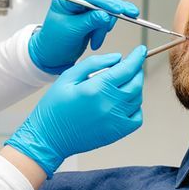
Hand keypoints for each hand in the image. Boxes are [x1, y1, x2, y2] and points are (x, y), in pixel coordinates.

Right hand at [6, 45, 146, 175]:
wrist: (49, 138)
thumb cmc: (54, 108)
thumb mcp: (68, 77)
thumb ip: (94, 63)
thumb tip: (117, 58)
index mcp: (97, 88)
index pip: (127, 68)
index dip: (136, 57)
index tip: (140, 51)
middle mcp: (110, 105)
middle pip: (136, 82)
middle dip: (136, 71)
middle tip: (129, 66)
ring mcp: (116, 120)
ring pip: (137, 98)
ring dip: (134, 88)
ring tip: (121, 85)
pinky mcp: (117, 133)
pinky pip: (137, 117)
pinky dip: (135, 107)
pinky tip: (123, 103)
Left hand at [26, 0, 135, 73]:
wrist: (50, 55)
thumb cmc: (53, 41)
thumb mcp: (71, 30)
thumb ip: (89, 21)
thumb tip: (105, 15)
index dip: (108, 3)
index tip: (121, 10)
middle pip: (104, 3)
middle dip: (108, 19)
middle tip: (126, 20)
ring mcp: (86, 8)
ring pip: (107, 14)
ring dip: (103, 30)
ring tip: (94, 42)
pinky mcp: (92, 17)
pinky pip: (105, 22)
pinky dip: (102, 33)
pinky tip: (94, 41)